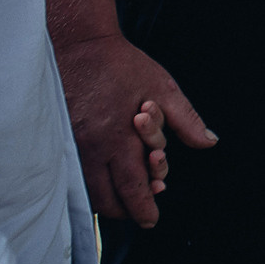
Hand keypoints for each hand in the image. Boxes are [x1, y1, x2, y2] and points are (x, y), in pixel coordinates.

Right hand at [56, 35, 215, 226]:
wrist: (79, 44)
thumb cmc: (123, 66)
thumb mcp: (164, 88)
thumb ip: (186, 121)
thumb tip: (209, 143)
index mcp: (120, 138)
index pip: (132, 188)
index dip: (143, 208)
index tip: (151, 219)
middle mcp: (91, 148)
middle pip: (105, 199)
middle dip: (125, 210)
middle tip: (140, 211)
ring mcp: (69, 145)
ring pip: (85, 191)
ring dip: (105, 200)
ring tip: (124, 198)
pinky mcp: (55, 140)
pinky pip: (69, 175)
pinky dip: (85, 185)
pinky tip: (99, 180)